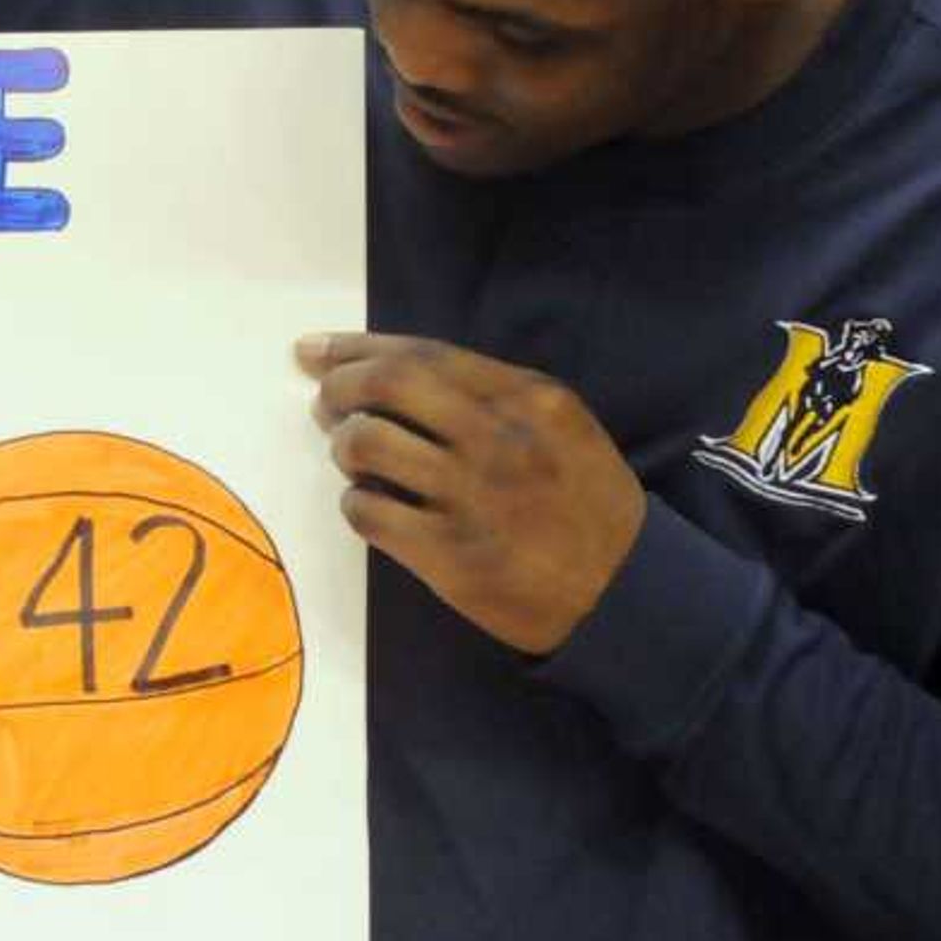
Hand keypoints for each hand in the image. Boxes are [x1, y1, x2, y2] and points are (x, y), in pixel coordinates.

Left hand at [295, 332, 644, 655]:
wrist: (624, 592)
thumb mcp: (562, 428)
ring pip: (368, 444)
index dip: (357, 348)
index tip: (316, 350)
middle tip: (324, 401)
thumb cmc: (586, 504)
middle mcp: (499, 438)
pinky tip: (369, 505)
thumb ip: (491, 396)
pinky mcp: (451, 556)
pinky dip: (355, 504)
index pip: (423, 355)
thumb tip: (394, 373)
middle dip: (339, 386)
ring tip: (352, 457)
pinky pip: (369, 513)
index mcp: (529, 398)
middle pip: (387, 386)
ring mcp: (473, 498)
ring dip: (344, 446)